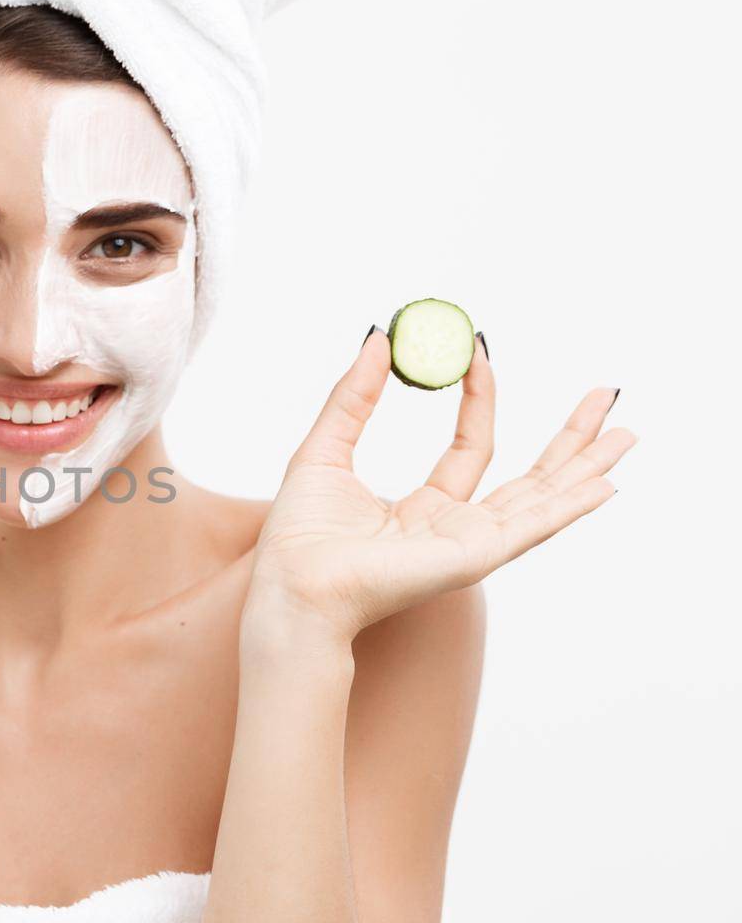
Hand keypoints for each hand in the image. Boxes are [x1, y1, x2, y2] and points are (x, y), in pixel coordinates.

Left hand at [243, 327, 635, 648]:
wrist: (294, 584)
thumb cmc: (299, 537)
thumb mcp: (326, 447)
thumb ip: (354, 396)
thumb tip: (379, 338)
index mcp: (423, 509)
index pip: (469, 447)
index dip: (481, 398)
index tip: (481, 350)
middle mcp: (455, 529)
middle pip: (528, 477)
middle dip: (570, 438)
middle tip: (606, 397)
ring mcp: (470, 546)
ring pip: (542, 498)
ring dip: (587, 465)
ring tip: (628, 435)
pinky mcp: (474, 558)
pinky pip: (531, 526)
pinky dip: (570, 505)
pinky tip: (605, 484)